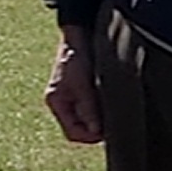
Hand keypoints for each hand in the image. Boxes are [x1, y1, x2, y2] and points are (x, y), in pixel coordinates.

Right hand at [45, 27, 102, 146]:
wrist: (80, 33)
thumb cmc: (76, 56)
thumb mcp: (82, 85)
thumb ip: (88, 109)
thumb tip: (96, 132)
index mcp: (57, 103)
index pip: (73, 133)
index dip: (90, 137)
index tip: (107, 133)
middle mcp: (64, 103)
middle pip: (82, 128)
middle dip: (97, 127)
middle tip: (114, 121)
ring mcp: (74, 97)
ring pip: (90, 118)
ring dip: (102, 117)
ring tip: (113, 107)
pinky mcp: (85, 90)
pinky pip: (95, 107)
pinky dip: (103, 107)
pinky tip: (112, 99)